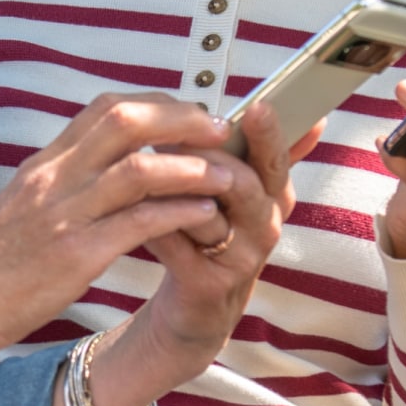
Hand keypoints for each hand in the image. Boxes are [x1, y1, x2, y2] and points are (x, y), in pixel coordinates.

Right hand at [0, 93, 235, 357]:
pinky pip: (139, 223)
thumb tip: (102, 164)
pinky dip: (179, 213)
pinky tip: (207, 216)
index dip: (156, 105)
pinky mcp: (75, 255)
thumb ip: (62, 180)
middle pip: (126, 122)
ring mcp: (64, 214)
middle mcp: (54, 178)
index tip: (190, 117)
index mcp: (44, 163)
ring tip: (229, 174)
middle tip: (221, 132)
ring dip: (192, 167)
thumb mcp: (23, 204)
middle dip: (182, 121)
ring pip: (141, 170)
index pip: (105, 108)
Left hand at [125, 104, 318, 382]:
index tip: (259, 106)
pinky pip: (177, 245)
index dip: (270, 133)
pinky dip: (152, 223)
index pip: (277, 156)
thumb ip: (240, 148)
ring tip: (140, 169)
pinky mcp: (210, 284)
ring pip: (210, 212)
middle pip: (247, 181)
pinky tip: (128, 211)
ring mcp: (242, 257)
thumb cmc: (208, 230)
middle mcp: (266, 224)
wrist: (197, 305)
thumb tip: (266, 100)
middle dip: (207, 156)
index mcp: (272, 192)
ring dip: (173, 188)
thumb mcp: (228, 188)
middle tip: (168, 135)